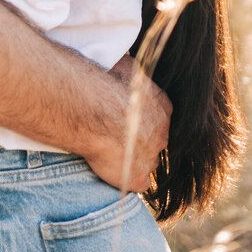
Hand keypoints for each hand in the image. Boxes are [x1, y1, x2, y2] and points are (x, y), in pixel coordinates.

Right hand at [81, 55, 171, 192]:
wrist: (89, 108)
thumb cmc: (104, 83)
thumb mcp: (128, 68)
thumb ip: (137, 79)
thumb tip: (135, 75)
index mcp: (163, 107)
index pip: (162, 118)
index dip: (145, 121)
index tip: (130, 121)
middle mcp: (162, 133)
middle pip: (155, 141)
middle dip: (141, 141)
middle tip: (118, 137)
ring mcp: (151, 157)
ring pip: (147, 162)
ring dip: (133, 160)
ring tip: (110, 152)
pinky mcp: (137, 177)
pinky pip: (138, 183)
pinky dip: (126, 179)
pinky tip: (112, 169)